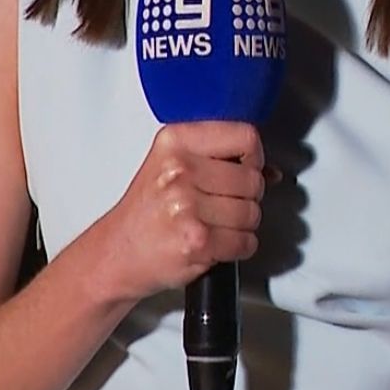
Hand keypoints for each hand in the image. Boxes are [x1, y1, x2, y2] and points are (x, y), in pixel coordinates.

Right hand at [85, 121, 273, 305]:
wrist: (117, 253)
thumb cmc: (145, 213)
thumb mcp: (171, 166)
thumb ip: (220, 159)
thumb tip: (271, 171)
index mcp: (175, 142)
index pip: (245, 136)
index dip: (254, 157)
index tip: (245, 168)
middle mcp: (179, 170)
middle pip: (253, 178)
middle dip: (246, 197)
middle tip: (222, 204)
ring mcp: (187, 206)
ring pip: (252, 212)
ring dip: (242, 225)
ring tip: (215, 224)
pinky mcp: (197, 241)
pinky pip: (246, 241)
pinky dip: (239, 247)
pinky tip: (217, 242)